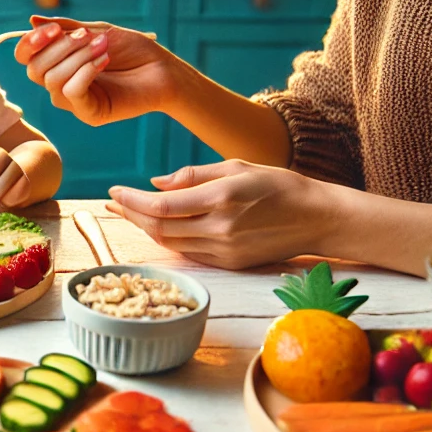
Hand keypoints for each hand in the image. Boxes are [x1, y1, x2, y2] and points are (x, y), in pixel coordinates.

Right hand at [14, 17, 174, 126]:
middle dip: (58, 48)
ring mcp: (74, 102)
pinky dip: (86, 71)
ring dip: (78, 57)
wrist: (164, 70)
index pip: (26, 58)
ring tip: (104, 46)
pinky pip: (72, 93)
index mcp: (59, 64)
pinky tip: (105, 60)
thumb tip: (32, 20)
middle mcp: (61, 85)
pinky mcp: (89, 114)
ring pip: (52, 80)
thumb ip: (66, 28)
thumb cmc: (133, 51)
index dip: (30, 44)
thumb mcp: (97, 32)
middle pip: (34, 70)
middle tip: (86, 36)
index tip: (51, 29)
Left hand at [106, 160, 328, 269]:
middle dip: (130, 216)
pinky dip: (169, 240)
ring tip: (129, 213)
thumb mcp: (237, 167)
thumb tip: (155, 184)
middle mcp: (220, 228)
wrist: (318, 219)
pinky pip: (188, 253)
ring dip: (146, 229)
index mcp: (221, 199)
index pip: (161, 206)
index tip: (114, 191)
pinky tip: (158, 227)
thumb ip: (192, 176)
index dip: (132, 201)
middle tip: (113, 203)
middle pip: (159, 228)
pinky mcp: (230, 264)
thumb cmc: (278, 185)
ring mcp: (225, 251)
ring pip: (171, 243)